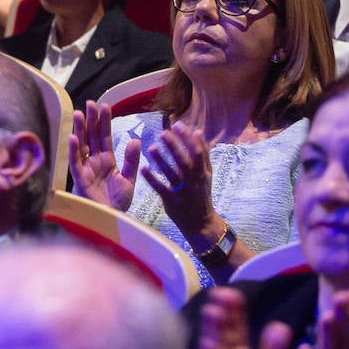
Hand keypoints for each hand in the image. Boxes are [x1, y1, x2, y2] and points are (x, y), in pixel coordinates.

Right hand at [67, 101, 138, 209]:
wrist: (112, 219)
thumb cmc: (118, 202)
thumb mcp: (129, 179)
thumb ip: (131, 160)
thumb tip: (136, 140)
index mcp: (107, 160)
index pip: (105, 136)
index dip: (104, 122)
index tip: (104, 106)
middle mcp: (95, 161)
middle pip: (92, 136)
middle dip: (91, 120)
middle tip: (90, 103)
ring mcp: (86, 168)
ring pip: (81, 145)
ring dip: (79, 130)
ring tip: (78, 113)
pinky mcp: (80, 178)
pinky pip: (75, 162)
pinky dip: (73, 150)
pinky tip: (73, 137)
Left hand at [140, 121, 217, 239]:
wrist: (201, 223)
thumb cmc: (200, 195)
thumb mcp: (206, 175)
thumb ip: (202, 155)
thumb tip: (198, 131)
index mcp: (204, 172)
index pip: (198, 152)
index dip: (188, 138)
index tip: (178, 125)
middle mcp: (195, 181)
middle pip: (186, 161)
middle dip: (175, 146)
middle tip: (163, 133)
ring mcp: (184, 192)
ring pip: (173, 174)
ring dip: (163, 161)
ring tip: (151, 148)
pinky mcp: (172, 202)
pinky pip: (161, 189)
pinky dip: (152, 179)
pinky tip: (143, 169)